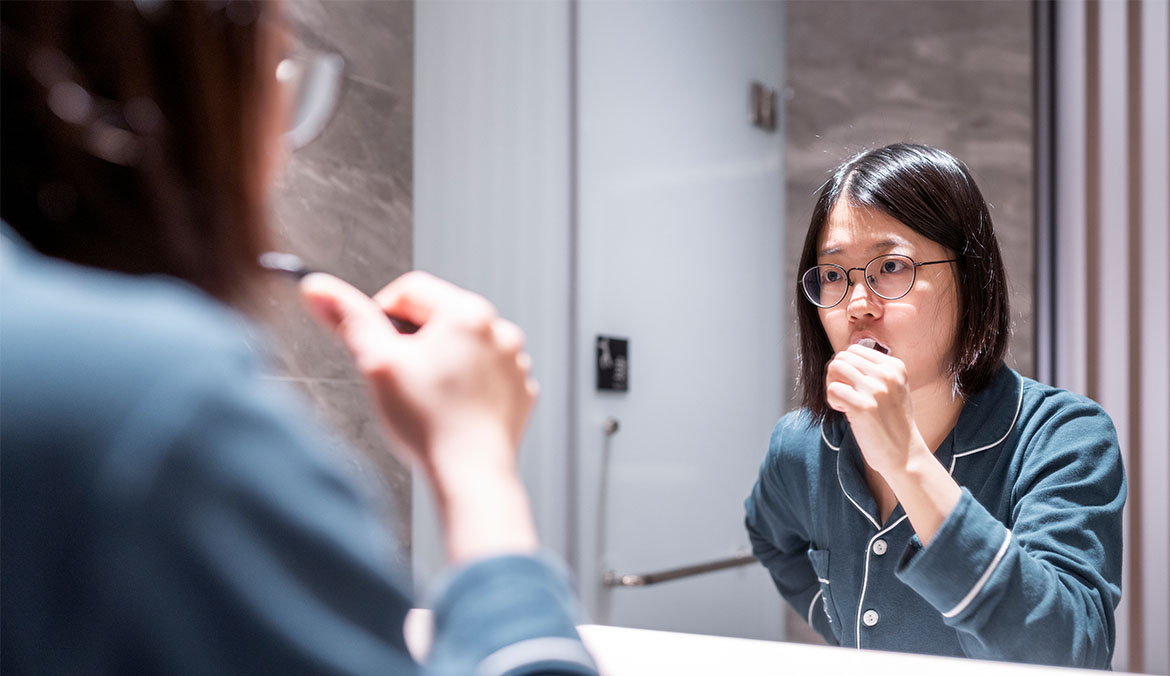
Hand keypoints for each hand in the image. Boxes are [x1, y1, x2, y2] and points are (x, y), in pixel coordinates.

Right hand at [298, 271, 536, 487]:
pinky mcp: (521, 389)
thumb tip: (316, 288)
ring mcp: (515, 361)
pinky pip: (486, 373)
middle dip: (415, 341)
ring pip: (464, 346)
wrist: (471, 476)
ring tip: (430, 398)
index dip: (383, 314)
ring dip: (443, 362)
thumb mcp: (377, 363)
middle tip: (403, 378)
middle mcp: (500, 330)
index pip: (410, 289)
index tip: (379, 347)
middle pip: (440, 317)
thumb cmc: (427, 422)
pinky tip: (453, 409)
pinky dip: (468, 385)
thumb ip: (349, 320)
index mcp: (467, 313)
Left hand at [825, 344, 926, 477]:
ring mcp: (875, 390)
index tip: (853, 384)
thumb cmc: (894, 422)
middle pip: (842, 357)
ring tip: (844, 401)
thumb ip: (874, 371)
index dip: (847, 366)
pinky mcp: (862, 407)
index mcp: (895, 366)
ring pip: (835, 368)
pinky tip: (845, 412)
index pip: (855, 349)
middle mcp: (887, 375)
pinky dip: (832, 401)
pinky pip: (832, 389)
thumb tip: (842, 358)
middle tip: (844, 394)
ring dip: (832, 385)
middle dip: (836, 375)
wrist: (904, 454)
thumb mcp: (895, 388)